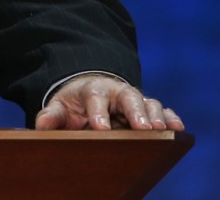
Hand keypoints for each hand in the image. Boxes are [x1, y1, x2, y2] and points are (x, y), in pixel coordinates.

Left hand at [35, 74, 183, 130]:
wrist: (90, 92)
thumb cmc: (75, 104)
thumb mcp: (59, 106)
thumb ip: (51, 115)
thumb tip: (41, 125)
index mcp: (93, 89)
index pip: (95, 98)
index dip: (98, 112)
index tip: (101, 128)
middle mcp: (117, 92)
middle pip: (128, 97)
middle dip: (135, 112)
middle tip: (142, 128)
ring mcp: (135, 99)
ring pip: (148, 103)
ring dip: (156, 115)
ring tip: (161, 129)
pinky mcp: (147, 109)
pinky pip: (162, 111)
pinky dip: (171, 117)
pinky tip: (178, 128)